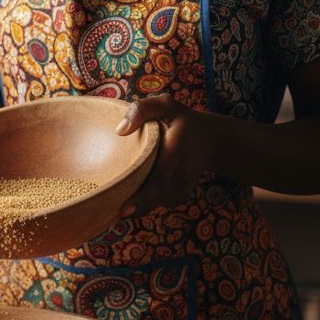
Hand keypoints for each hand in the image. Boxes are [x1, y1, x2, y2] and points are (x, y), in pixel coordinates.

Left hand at [114, 94, 215, 215]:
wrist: (210, 139)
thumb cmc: (181, 119)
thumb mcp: (165, 105)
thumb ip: (142, 109)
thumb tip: (120, 130)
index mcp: (177, 151)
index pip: (160, 179)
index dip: (143, 196)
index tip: (125, 209)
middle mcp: (182, 173)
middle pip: (156, 197)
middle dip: (134, 207)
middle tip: (110, 214)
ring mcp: (183, 186)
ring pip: (157, 203)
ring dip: (137, 207)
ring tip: (113, 209)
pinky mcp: (180, 193)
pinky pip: (160, 203)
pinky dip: (145, 205)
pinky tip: (129, 201)